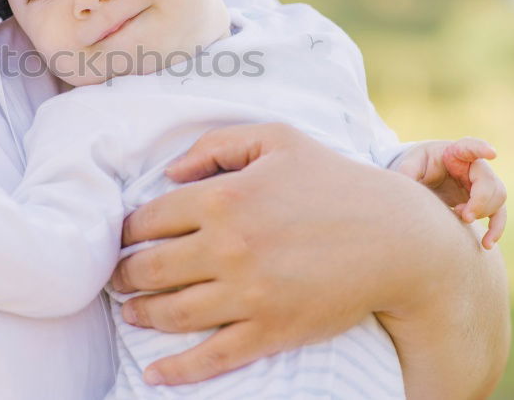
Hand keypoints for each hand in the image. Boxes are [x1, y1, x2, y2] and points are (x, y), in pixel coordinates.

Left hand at [110, 123, 447, 385]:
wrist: (397, 239)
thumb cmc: (333, 181)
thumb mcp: (276, 139)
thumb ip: (216, 145)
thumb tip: (170, 172)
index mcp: (225, 197)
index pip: (149, 219)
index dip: (127, 231)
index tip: (122, 238)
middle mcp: (228, 247)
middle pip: (150, 268)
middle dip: (124, 275)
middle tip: (116, 278)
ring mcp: (248, 293)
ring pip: (171, 313)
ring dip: (140, 314)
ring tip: (130, 311)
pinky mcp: (270, 330)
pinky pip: (212, 357)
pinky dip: (177, 370)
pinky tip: (155, 374)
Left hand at [391, 138, 506, 248]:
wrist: (427, 174)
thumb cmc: (420, 164)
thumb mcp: (409, 164)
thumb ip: (407, 173)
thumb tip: (404, 186)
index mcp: (455, 152)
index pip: (470, 146)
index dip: (481, 149)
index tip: (491, 153)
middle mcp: (473, 166)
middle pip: (489, 181)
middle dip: (480, 201)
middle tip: (462, 215)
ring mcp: (482, 183)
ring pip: (497, 197)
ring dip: (482, 212)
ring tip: (460, 218)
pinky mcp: (483, 200)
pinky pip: (498, 214)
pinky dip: (495, 228)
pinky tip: (486, 243)